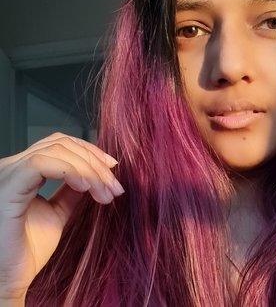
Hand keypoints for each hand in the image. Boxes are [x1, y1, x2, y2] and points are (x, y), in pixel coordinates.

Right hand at [0, 133, 123, 302]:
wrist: (8, 282)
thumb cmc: (26, 252)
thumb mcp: (57, 213)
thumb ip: (70, 190)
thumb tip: (92, 173)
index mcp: (21, 171)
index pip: (59, 144)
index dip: (89, 151)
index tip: (112, 168)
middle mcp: (11, 168)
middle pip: (61, 144)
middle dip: (94, 161)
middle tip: (114, 186)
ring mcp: (7, 175)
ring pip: (56, 150)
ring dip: (88, 168)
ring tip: (104, 191)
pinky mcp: (7, 188)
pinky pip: (40, 164)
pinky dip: (70, 170)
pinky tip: (86, 187)